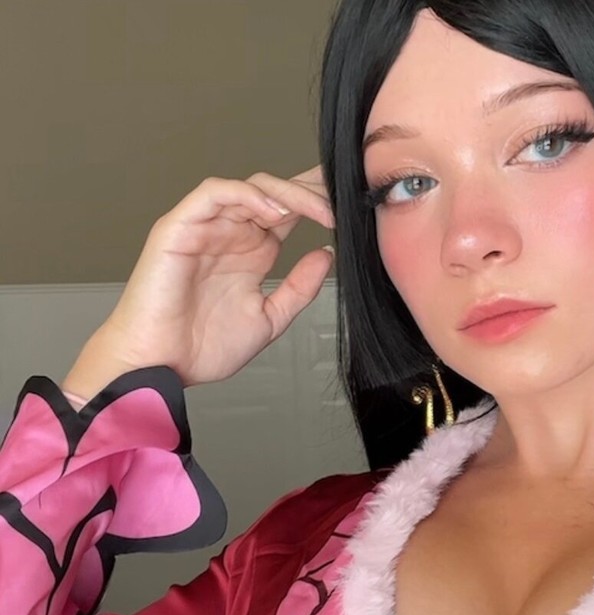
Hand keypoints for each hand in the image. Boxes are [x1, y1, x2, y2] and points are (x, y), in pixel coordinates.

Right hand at [64, 166, 335, 396]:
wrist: (162, 367)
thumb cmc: (203, 347)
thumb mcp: (269, 318)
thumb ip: (299, 288)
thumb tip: (327, 255)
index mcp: (253, 252)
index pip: (289, 213)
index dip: (318, 203)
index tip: (351, 205)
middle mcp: (231, 234)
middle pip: (275, 193)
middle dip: (311, 192)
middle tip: (341, 200)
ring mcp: (206, 227)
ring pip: (250, 188)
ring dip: (287, 194)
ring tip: (317, 211)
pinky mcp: (180, 227)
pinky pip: (214, 194)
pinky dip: (246, 195)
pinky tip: (274, 212)